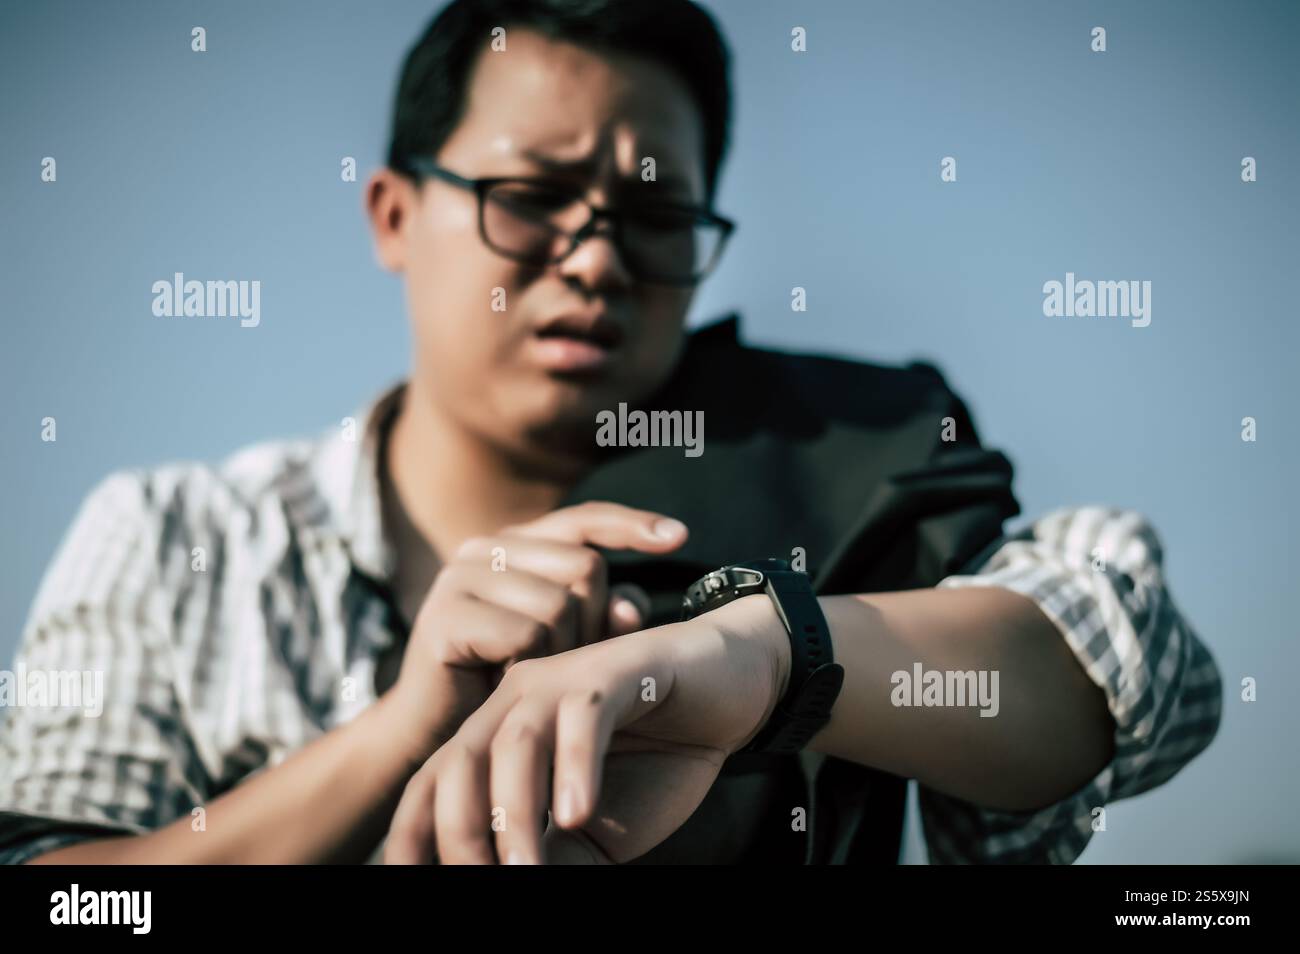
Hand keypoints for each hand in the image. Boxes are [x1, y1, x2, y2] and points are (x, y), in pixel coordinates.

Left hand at [384, 594, 791, 863]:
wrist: (735, 688)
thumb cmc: (660, 756)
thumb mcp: (597, 829)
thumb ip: (551, 852)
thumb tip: (511, 880)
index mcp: (500, 732)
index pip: (435, 783)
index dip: (413, 835)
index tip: (407, 880)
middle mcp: (518, 697)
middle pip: (459, 763)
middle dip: (459, 833)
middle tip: (482, 883)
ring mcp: (565, 678)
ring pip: (515, 742)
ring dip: (515, 813)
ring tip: (524, 871)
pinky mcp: (617, 669)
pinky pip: (584, 717)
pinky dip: (576, 766)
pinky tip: (579, 811)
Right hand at [385, 502, 688, 760]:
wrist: (434, 744)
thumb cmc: (506, 689)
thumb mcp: (568, 649)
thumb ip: (605, 619)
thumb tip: (630, 607)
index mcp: (514, 545)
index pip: (584, 520)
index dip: (633, 525)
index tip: (682, 536)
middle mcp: (484, 548)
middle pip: (585, 566)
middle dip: (593, 623)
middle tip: (562, 663)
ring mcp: (460, 576)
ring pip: (560, 604)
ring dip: (562, 653)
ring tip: (532, 676)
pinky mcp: (445, 614)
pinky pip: (527, 633)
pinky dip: (531, 667)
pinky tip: (505, 683)